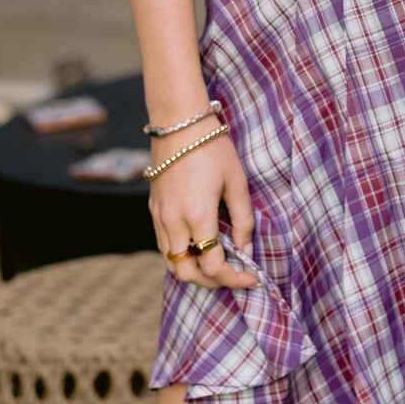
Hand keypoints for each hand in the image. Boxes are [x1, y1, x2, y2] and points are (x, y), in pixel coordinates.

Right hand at [148, 115, 258, 289]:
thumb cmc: (212, 147)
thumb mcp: (237, 182)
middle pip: (187, 274)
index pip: (213, 267)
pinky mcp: (153, 208)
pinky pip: (164, 244)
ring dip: (193, 270)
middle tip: (232, 274)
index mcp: (197, 217)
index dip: (234, 279)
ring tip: (215, 261)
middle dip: (211, 282)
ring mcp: (159, 216)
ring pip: (171, 262)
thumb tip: (246, 251)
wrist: (179, 122)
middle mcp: (173, 222)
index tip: (251, 278)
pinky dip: (180, 253)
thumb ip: (243, 220)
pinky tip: (198, 242)